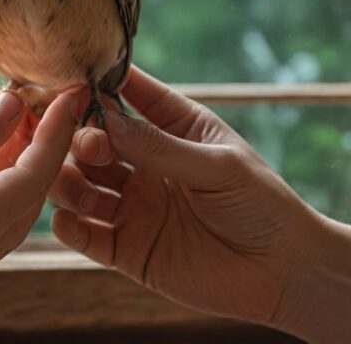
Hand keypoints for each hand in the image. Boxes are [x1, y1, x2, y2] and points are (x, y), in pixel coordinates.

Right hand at [48, 66, 315, 325]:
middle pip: (94, 141)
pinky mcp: (128, 248)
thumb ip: (161, 147)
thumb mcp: (217, 166)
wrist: (285, 274)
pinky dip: (69, 227)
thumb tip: (107, 121)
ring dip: (67, 180)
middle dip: (81, 138)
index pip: (127, 95)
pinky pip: (87, 235)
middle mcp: (145, 164)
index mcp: (172, 129)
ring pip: (80, 185)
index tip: (72, 77)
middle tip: (88, 146)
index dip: (99, 84)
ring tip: (68, 182)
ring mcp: (133, 205)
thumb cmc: (262, 205)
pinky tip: (65, 220)